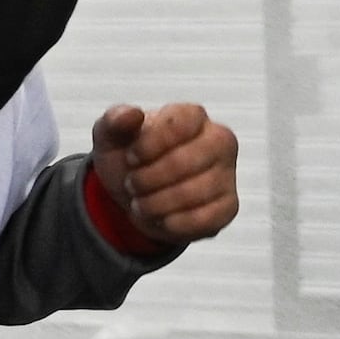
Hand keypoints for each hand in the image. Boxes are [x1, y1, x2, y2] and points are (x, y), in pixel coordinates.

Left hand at [93, 101, 239, 245]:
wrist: (138, 196)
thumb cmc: (130, 159)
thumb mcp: (111, 137)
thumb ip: (114, 120)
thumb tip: (131, 115)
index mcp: (192, 116)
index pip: (178, 125)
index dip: (149, 146)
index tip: (131, 158)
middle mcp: (219, 140)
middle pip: (185, 162)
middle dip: (148, 179)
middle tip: (132, 185)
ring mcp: (227, 174)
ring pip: (193, 193)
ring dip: (156, 204)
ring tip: (141, 204)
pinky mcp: (228, 206)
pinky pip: (204, 219)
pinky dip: (175, 223)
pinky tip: (161, 219)